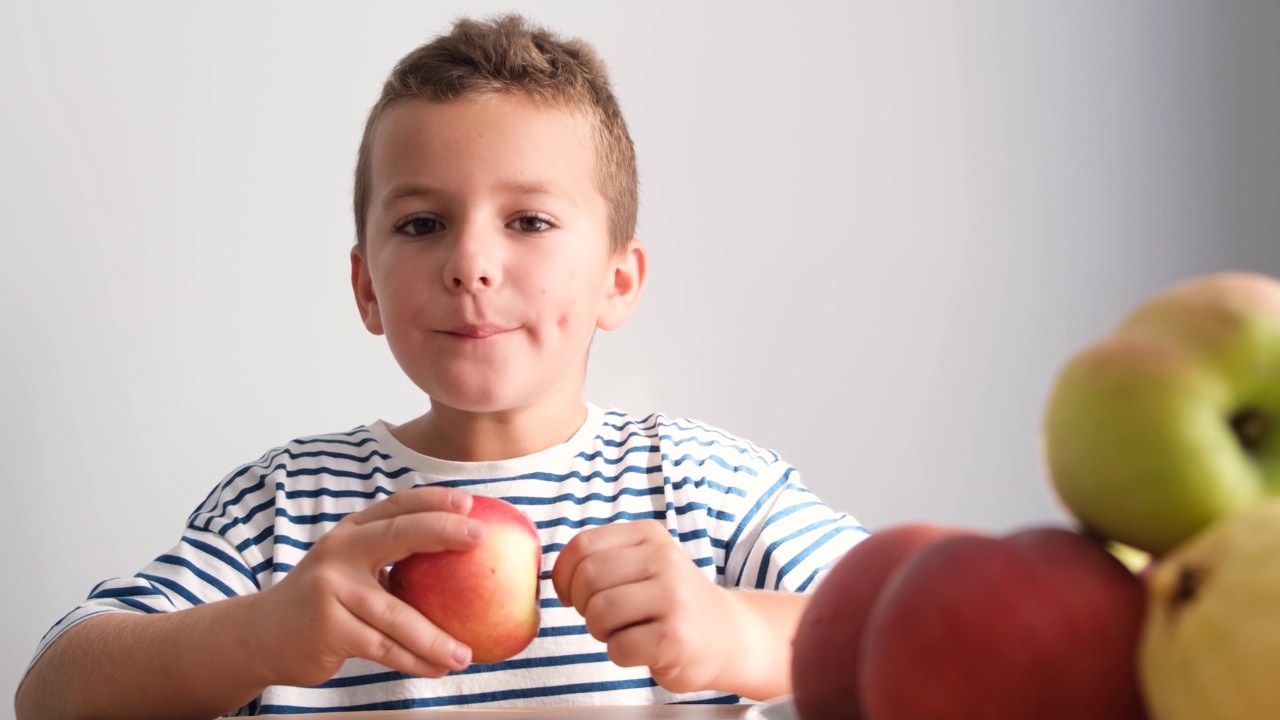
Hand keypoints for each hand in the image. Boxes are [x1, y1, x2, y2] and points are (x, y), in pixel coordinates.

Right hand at [247, 487, 484, 686]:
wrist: (261, 635)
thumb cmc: (324, 601)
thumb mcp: (349, 568)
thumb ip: (390, 559)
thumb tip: (462, 562)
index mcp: (352, 532)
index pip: (397, 506)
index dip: (434, 500)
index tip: (471, 504)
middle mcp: (340, 551)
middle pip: (398, 535)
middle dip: (442, 533)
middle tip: (481, 542)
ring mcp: (331, 589)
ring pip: (397, 613)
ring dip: (436, 637)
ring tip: (467, 653)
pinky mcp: (328, 627)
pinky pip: (383, 646)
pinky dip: (414, 660)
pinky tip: (439, 668)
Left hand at [551, 520, 735, 693]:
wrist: (728, 636)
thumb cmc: (673, 601)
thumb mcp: (646, 562)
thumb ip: (604, 558)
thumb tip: (554, 575)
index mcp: (650, 535)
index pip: (583, 545)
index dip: (565, 574)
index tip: (571, 593)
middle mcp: (664, 560)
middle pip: (588, 579)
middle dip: (584, 605)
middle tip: (604, 616)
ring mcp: (672, 599)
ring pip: (599, 613)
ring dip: (601, 631)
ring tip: (625, 631)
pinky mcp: (673, 638)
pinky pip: (618, 647)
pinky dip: (619, 654)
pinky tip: (642, 648)